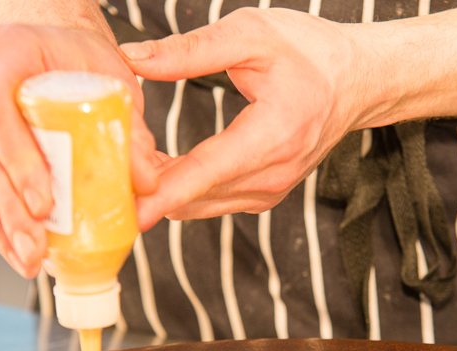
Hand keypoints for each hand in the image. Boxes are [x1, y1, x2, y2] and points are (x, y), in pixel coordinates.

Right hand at [0, 24, 157, 276]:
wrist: (51, 41)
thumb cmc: (80, 57)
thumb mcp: (113, 80)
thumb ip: (130, 127)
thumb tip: (147, 183)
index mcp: (4, 50)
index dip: (18, 162)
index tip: (43, 205)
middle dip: (9, 212)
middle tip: (35, 251)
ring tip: (27, 261)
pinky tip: (13, 246)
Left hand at [120, 8, 367, 229]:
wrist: (357, 82)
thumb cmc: (311, 53)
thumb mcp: (252, 34)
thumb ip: (190, 50)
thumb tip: (132, 58)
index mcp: (274, 135)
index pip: (208, 171)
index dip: (165, 192)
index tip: (129, 210)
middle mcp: (273, 174)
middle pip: (196, 195)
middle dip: (148, 188)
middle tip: (100, 169)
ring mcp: (269, 190)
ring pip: (200, 203)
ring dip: (161, 191)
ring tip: (119, 166)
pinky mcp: (263, 194)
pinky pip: (212, 200)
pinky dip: (182, 190)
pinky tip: (154, 170)